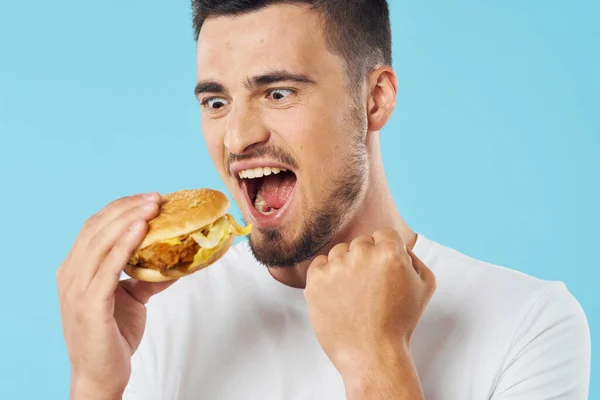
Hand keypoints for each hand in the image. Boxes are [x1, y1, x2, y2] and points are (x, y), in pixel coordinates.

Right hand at [57, 193, 174, 398]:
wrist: (100, 375)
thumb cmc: (112, 336)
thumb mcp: (132, 298)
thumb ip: (148, 277)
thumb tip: (178, 261)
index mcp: (76, 269)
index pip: (95, 227)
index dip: (120, 208)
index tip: (147, 198)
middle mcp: (71, 274)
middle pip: (97, 228)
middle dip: (127, 208)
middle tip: (155, 197)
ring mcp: (77, 290)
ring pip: (100, 242)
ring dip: (128, 220)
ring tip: (152, 206)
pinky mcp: (89, 305)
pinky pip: (107, 269)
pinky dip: (124, 245)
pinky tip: (141, 230)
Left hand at [304, 228, 435, 395]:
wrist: (372, 355)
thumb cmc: (399, 324)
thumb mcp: (424, 286)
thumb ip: (413, 257)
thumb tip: (398, 245)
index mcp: (390, 252)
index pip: (383, 234)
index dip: (385, 252)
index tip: (383, 272)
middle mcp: (362, 254)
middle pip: (361, 242)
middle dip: (366, 260)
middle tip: (370, 289)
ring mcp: (336, 266)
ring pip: (340, 252)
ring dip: (346, 267)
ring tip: (355, 296)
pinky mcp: (315, 279)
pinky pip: (320, 264)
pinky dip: (327, 277)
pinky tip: (338, 296)